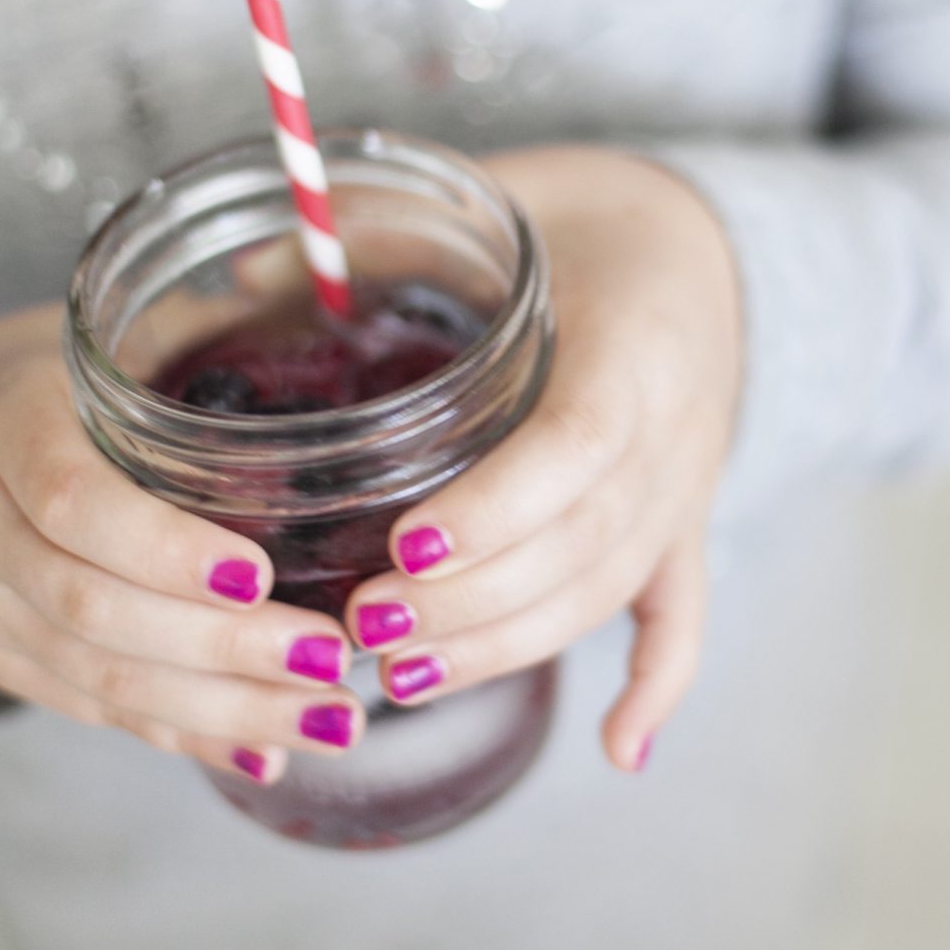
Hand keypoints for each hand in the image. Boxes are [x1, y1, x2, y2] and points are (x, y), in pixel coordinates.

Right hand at [0, 306, 365, 783]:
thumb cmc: (30, 386)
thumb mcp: (86, 338)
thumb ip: (181, 325)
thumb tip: (297, 278)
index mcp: (2, 429)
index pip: (74, 504)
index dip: (165, 550)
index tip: (261, 574)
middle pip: (93, 610)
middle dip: (223, 649)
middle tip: (334, 660)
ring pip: (99, 679)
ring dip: (225, 709)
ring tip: (337, 716)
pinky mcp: (3, 662)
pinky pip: (95, 710)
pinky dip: (185, 733)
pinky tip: (272, 744)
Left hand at [340, 147, 740, 771]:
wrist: (702, 242)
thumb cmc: (584, 216)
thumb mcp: (499, 197)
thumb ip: (386, 226)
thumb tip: (246, 267)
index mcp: (636, 342)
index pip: (579, 444)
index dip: (498, 508)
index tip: (406, 547)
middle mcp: (675, 430)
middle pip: (586, 539)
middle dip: (473, 600)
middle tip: (362, 626)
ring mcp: (684, 488)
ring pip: (608, 588)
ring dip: (512, 644)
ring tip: (405, 673)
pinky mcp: (684, 525)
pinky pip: (682, 614)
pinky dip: (658, 686)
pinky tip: (617, 752)